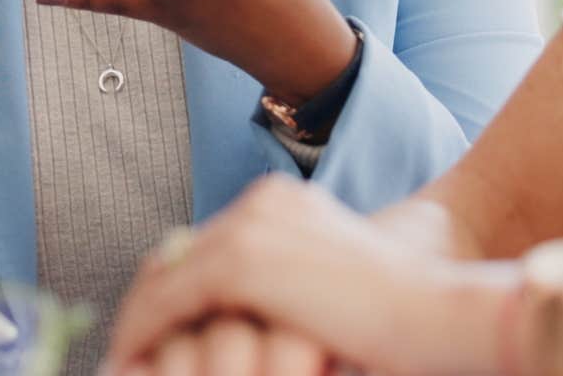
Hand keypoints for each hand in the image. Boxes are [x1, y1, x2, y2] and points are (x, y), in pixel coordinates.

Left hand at [105, 177, 517, 375]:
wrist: (437, 314)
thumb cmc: (398, 319)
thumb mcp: (324, 298)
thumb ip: (282, 298)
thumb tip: (241, 328)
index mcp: (285, 204)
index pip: (204, 246)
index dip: (173, 291)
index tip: (154, 335)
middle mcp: (261, 204)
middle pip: (176, 256)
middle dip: (148, 307)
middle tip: (128, 352)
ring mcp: (248, 229)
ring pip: (162, 280)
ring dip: (137, 328)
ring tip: (125, 365)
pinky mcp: (239, 264)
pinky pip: (164, 305)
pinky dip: (140, 339)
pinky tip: (129, 368)